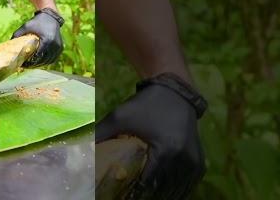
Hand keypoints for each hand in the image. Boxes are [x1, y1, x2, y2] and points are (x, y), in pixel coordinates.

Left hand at [12, 8, 63, 66]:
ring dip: (40, 64)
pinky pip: (53, 59)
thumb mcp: (26, 26)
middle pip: (43, 60)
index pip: (38, 56)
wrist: (50, 17)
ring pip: (48, 61)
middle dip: (34, 65)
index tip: (23, 64)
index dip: (30, 62)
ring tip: (31, 65)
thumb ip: (17, 35)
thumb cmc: (37, 22)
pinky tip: (39, 62)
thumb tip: (8, 43)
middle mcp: (54, 45)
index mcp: (47, 40)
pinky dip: (46, 62)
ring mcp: (58, 47)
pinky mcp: (60, 48)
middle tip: (25, 66)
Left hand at [95, 82, 205, 198]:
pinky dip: (177, 191)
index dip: (135, 193)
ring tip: (145, 197)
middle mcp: (183, 159)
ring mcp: (194, 162)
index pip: (148, 183)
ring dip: (163, 196)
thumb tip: (84, 146)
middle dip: (148, 196)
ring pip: (178, 191)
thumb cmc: (145, 104)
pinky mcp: (199, 162)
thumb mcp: (120, 116)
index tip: (123, 196)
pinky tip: (164, 194)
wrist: (175, 92)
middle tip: (132, 197)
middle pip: (164, 190)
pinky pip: (189, 185)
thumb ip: (102, 132)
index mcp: (165, 150)